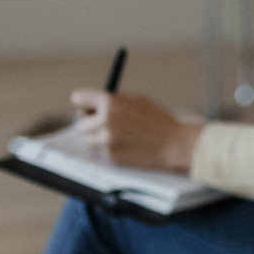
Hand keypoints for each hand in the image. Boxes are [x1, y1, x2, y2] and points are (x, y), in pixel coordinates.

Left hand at [71, 89, 201, 170]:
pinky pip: (101, 151)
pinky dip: (109, 148)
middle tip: (103, 122)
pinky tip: (126, 145)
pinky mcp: (110, 155)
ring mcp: (107, 140)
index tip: (85, 106)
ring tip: (117, 135)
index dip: (82, 102)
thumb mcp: (139, 100)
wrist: (174, 144)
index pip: (79, 98)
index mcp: (111, 102)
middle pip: (81, 122)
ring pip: (88, 138)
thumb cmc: (160, 121)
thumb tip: (96, 102)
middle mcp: (105, 120)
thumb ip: (117, 100)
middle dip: (91, 122)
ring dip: (98, 137)